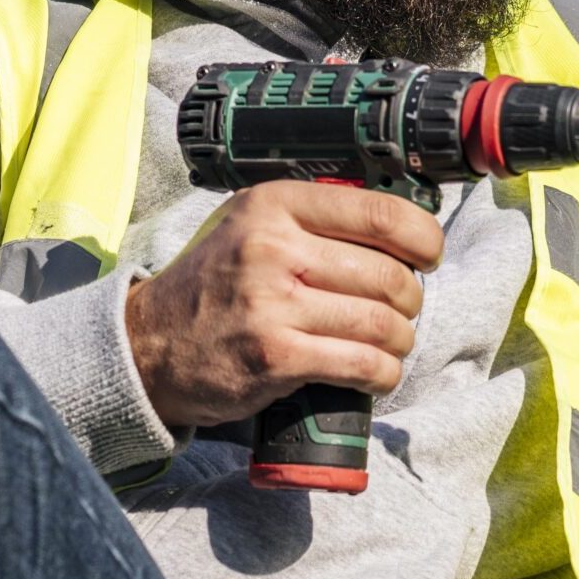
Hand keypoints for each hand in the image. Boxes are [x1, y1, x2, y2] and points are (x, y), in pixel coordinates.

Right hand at [124, 181, 443, 429]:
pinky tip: (378, 373)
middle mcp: (274, 248)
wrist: (149, 344)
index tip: (429, 256)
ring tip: (392, 344)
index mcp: (275, 205)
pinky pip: (362, 365)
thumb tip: (398, 225)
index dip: (423, 238)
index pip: (380, 213)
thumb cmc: (214, 282)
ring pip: (382, 323)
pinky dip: (384, 374)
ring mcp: (273, 304)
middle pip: (389, 274)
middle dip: (412, 299)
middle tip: (403, 310)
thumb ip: (312, 217)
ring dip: (402, 340)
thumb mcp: (251, 224)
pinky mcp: (276, 357)